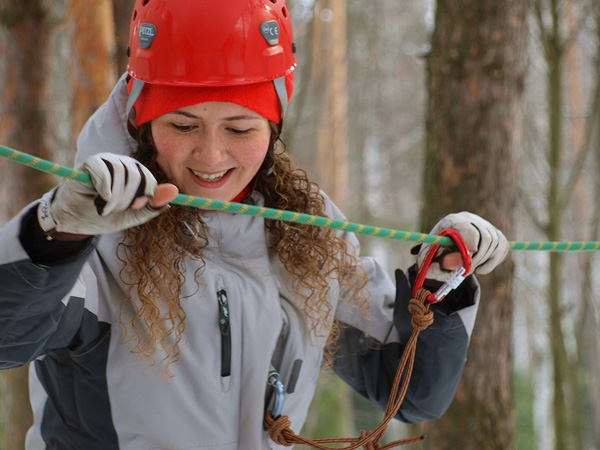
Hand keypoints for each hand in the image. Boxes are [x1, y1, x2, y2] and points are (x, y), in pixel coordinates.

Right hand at [38, 153, 177, 236]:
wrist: (75, 221)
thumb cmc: (105, 216)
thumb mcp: (133, 216)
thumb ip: (153, 206)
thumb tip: (174, 192)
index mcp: (137, 174)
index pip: (151, 180)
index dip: (146, 195)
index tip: (136, 207)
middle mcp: (123, 164)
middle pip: (137, 175)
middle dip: (128, 199)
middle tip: (114, 210)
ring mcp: (106, 161)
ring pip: (121, 172)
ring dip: (115, 197)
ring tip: (104, 208)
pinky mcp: (90, 163)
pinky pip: (103, 169)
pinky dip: (105, 187)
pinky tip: (101, 199)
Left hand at [416, 212, 509, 281]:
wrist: (443, 249)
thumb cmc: (435, 254)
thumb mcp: (429, 260)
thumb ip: (434, 265)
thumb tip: (447, 267)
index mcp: (451, 221)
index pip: (469, 230)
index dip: (470, 249)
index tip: (466, 263)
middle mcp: (470, 219)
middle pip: (486, 237)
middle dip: (478, 259)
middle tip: (467, 271)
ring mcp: (484, 224)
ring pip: (496, 243)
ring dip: (486, 261)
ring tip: (472, 269)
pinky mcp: (494, 233)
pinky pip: (503, 247)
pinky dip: (494, 260)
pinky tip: (482, 267)